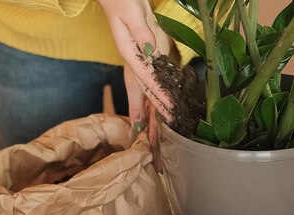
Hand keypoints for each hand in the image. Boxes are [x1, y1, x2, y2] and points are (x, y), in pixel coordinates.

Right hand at [97, 0, 174, 125]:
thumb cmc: (123, 0)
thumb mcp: (133, 13)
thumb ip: (141, 31)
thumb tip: (150, 49)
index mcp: (128, 52)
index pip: (146, 77)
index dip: (159, 92)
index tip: (170, 105)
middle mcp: (132, 59)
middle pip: (144, 89)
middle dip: (155, 108)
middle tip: (168, 124)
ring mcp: (136, 58)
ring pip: (146, 87)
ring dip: (153, 105)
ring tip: (164, 121)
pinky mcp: (142, 54)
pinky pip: (150, 78)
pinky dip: (155, 92)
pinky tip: (160, 101)